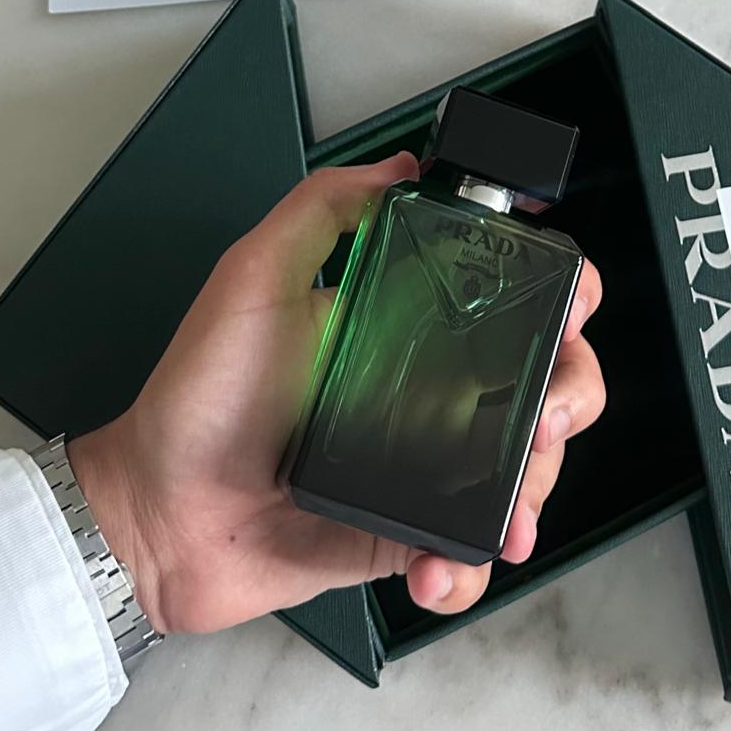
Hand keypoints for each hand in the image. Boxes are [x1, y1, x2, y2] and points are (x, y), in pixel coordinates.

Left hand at [67, 154, 603, 634]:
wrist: (160, 514)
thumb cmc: (198, 397)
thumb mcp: (252, 278)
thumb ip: (321, 209)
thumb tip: (399, 166)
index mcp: (406, 327)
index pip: (511, 302)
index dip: (561, 302)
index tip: (564, 312)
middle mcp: (428, 393)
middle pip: (547, 386)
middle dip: (570, 401)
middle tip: (540, 422)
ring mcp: (424, 467)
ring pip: (526, 473)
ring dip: (532, 495)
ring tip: (501, 517)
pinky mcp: (406, 533)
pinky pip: (467, 551)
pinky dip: (467, 565)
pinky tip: (436, 564)